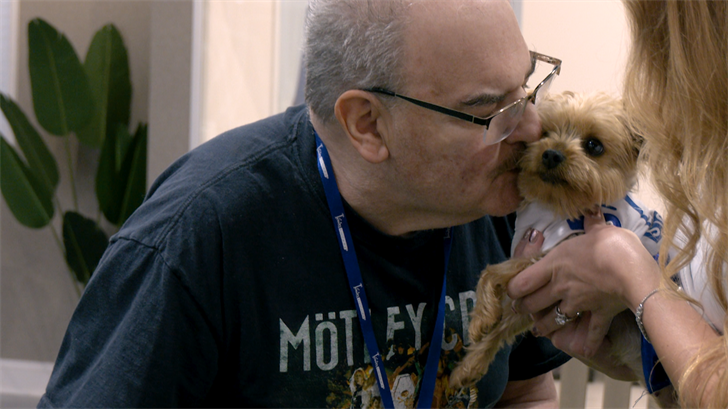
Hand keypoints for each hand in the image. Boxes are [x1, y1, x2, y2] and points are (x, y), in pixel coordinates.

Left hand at [506, 209, 660, 357]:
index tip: (512, 289)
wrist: (634, 273)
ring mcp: (578, 304)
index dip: (513, 288)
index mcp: (554, 265)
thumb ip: (592, 224)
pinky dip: (587, 342)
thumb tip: (591, 210)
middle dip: (524, 307)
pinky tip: (584, 349)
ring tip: (540, 328)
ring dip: (545, 326)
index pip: (522, 281)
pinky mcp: (598, 315)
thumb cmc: (612, 246)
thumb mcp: (599, 229)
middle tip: (522, 308)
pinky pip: (590, 334)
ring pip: (553, 320)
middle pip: (532, 304)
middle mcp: (560, 287)